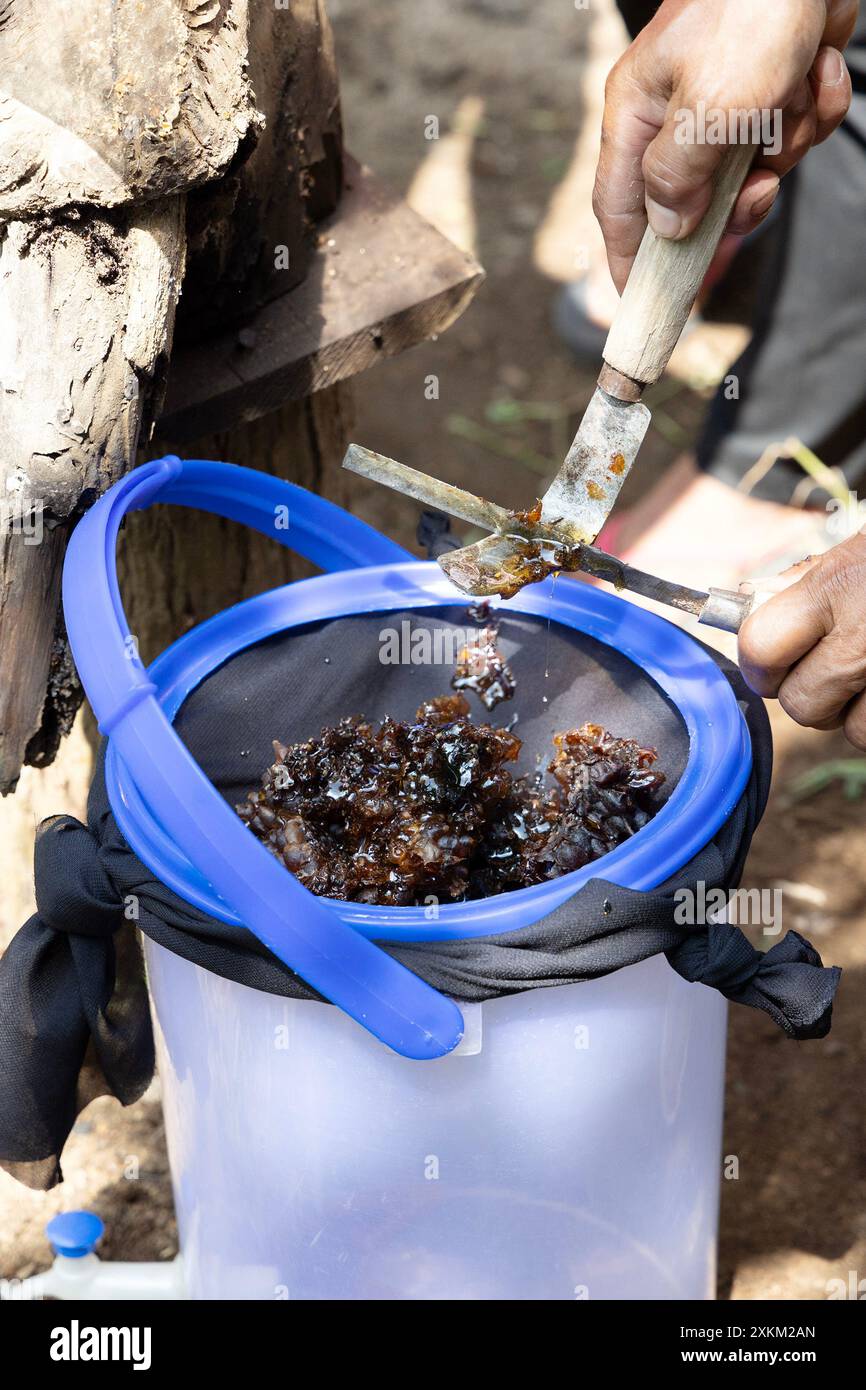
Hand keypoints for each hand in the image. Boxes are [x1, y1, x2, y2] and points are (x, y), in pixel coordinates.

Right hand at [593, 0, 857, 290]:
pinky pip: (792, 132)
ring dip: (787, 143)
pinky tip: (816, 68)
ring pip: (754, 170)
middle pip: (696, 203)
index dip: (631, 264)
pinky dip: (813, 108)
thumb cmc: (749, 12)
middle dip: (740, 201)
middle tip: (762, 189)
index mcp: (639, 116)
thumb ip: (676, 178)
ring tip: (793, 95)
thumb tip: (667, 229)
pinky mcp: (772, 89)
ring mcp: (726, 103)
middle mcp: (676, 115)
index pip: (619, 210)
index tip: (647, 307)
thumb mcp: (708, 108)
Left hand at [738, 533, 865, 748]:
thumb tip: (753, 617)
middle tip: (824, 671)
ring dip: (857, 713)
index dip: (758, 662)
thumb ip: (806, 585)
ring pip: (854, 731)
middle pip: (800, 705)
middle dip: (806, 695)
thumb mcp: (855, 552)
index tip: (767, 661)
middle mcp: (865, 637)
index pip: (760, 648)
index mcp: (836, 588)